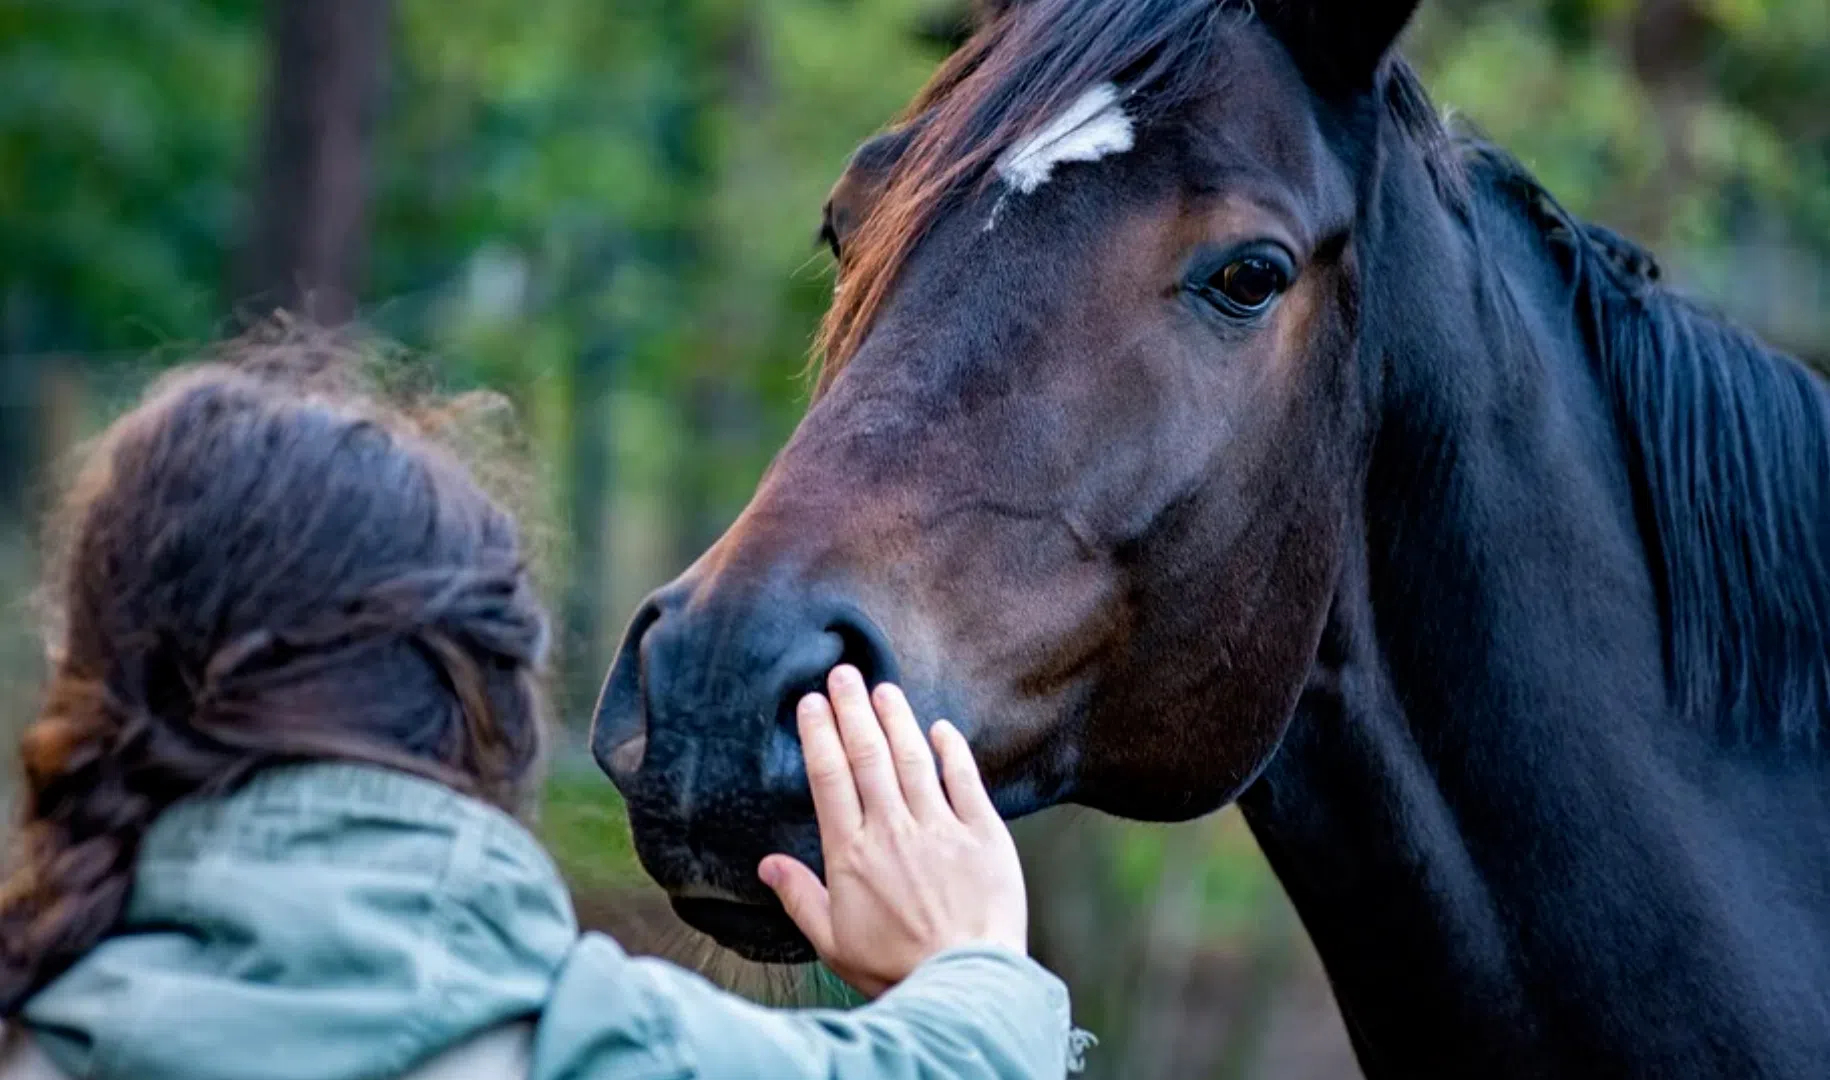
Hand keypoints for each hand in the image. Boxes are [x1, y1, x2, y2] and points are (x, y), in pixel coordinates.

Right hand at [757, 665, 1028, 997]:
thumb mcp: (833, 942)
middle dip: (852, 710)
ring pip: (913, 759)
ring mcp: (940, 829)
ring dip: (896, 719)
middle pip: (867, 755)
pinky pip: (965, 781)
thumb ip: (800, 897)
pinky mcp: (984, 835)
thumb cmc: (895, 969)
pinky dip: (953, 751)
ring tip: (883, 688)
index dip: (819, 735)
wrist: (964, 985)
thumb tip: (766, 865)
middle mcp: (893, 831)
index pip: (829, 779)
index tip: (811, 704)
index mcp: (852, 854)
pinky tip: (941, 728)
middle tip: (842, 674)